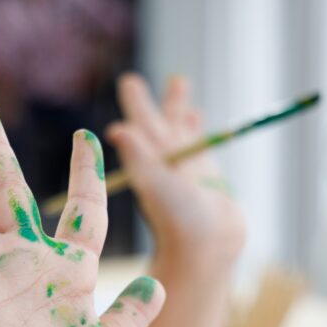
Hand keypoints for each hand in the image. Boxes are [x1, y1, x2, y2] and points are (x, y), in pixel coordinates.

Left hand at [106, 73, 244, 267]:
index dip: (134, 106)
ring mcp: (185, 167)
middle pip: (153, 122)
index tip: (128, 84)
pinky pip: (200, 143)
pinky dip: (196, 127)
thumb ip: (139, 158)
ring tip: (178, 80)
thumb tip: (117, 130)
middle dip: (144, 101)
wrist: (209, 247)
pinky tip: (196, 114)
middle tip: (130, 79)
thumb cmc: (179, 220)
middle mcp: (163, 163)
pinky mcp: (206, 174)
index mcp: (147, 162)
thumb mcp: (156, 186)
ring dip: (177, 106)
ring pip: (179, 128)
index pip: (137, 127)